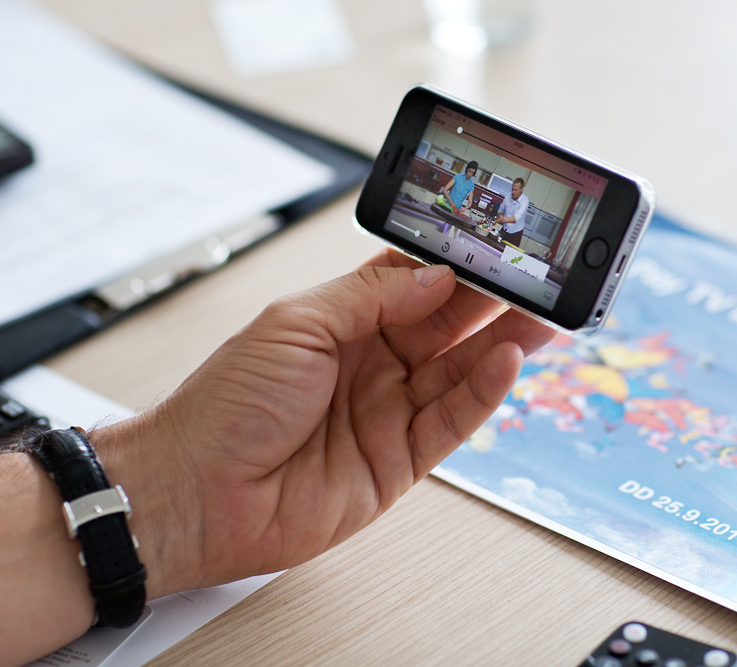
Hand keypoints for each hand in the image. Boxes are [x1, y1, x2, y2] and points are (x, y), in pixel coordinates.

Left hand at [95, 250, 554, 595]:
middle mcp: (372, 363)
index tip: (494, 244)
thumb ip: (372, 297)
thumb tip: (435, 275)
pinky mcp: (400, 462)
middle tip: (538, 278)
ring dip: (503, 342)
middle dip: (493, 300)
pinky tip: (507, 361)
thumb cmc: (223, 405)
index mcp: (344, 322)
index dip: (455, 264)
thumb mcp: (296, 324)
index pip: (415, 283)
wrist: (193, 493)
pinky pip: (452, 421)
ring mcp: (388, 412)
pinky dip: (484, 392)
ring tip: (543, 315)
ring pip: (460, 371)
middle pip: (448, 325)